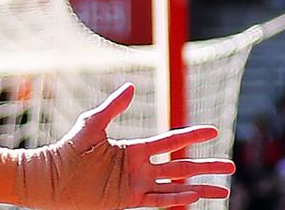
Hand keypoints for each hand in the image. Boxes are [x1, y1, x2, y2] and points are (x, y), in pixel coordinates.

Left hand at [0, 85, 233, 208]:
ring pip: (176, 185)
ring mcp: (137, 184)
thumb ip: (112, 108)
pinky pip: (160, 199)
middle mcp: (140, 167)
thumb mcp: (92, 125)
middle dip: (206, 165)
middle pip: (180, 165)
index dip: (192, 136)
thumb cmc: (69, 149)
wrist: (53, 177)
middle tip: (231, 165)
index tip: (213, 129)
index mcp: (134, 149)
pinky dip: (179, 198)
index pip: (170, 141)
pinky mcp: (129, 199)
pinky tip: (197, 196)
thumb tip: (131, 87)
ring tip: (224, 189)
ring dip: (200, 186)